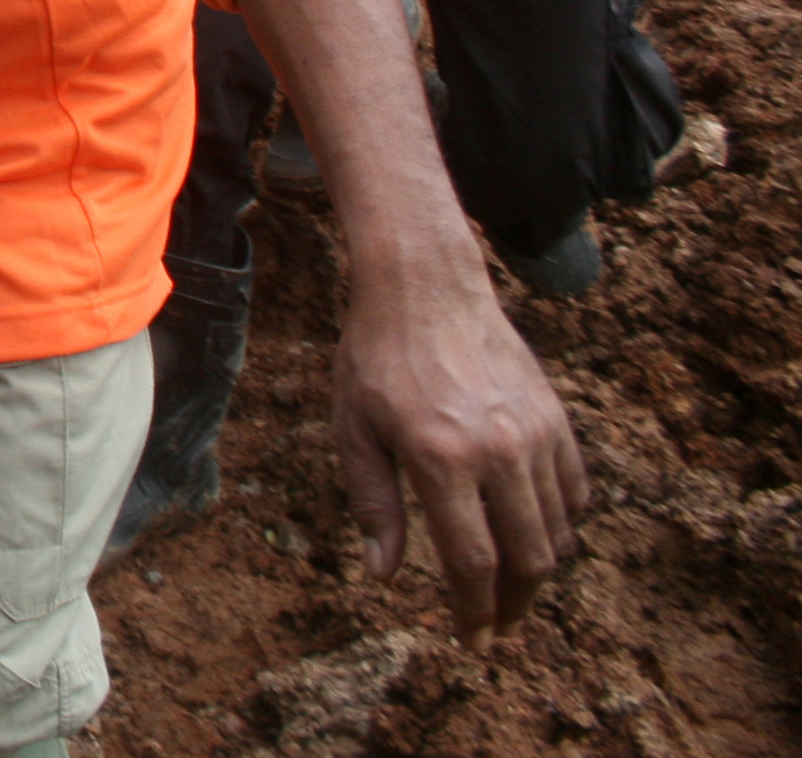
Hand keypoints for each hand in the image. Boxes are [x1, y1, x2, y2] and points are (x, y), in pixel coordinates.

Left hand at [334, 270, 585, 643]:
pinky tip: (535, 533)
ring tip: (512, 588)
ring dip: (539, 570)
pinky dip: (561, 524)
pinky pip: (574, 491)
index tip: (471, 641)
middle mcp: (498, 450)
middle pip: (529, 558)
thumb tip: (383, 573)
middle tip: (496, 626)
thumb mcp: (353, 429)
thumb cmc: (376, 358)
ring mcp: (535, 433)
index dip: (475, 611)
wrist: (425, 287)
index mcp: (441, 458)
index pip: (474, 561)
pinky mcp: (557, 419)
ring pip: (557, 530)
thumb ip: (373, 503)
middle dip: (515, 605)